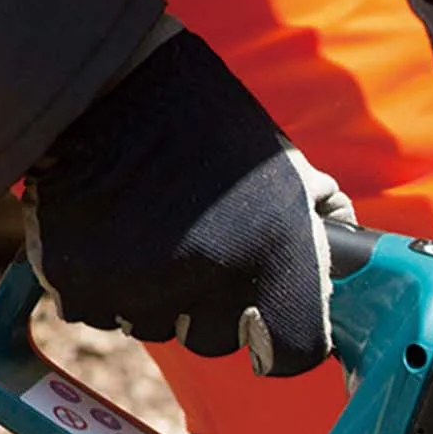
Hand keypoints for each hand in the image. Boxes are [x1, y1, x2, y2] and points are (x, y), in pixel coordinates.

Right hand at [22, 24, 351, 376]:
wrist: (98, 81)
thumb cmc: (201, 117)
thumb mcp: (284, 165)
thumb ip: (319, 217)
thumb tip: (352, 255)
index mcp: (276, 259)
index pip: (292, 352)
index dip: (280, 344)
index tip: (266, 329)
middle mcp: (214, 283)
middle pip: (212, 341)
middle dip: (205, 309)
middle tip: (194, 251)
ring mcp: (142, 288)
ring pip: (152, 325)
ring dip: (151, 295)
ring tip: (146, 231)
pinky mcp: (80, 283)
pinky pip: (97, 310)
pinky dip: (98, 283)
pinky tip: (106, 232)